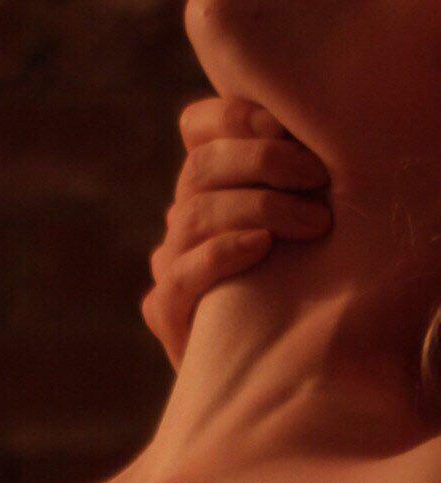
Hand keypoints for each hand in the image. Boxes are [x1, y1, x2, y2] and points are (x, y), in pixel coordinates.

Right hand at [141, 96, 331, 370]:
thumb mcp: (299, 223)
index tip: (285, 127)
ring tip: (313, 225)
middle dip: (262, 163)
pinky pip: (183, 274)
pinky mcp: (164, 310)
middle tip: (318, 179)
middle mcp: (182, 220)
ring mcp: (168, 265)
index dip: (233, 116)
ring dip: (259, 209)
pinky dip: (222, 253)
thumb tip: (312, 136)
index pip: (198, 127)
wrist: (268, 366)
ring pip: (194, 214)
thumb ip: (294, 181)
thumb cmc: (297, 287)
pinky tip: (261, 248)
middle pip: (200, 166)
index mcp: (209, 187)